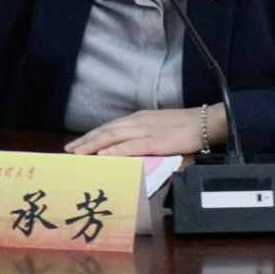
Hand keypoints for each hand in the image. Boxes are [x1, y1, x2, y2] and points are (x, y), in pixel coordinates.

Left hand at [64, 104, 226, 156]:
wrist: (204, 123)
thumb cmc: (184, 128)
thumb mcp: (159, 128)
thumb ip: (144, 137)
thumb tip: (130, 150)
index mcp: (139, 118)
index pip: (110, 126)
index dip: (92, 135)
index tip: (77, 143)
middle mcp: (139, 122)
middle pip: (106, 130)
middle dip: (86, 140)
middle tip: (69, 150)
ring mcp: (146, 131)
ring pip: (114, 136)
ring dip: (94, 145)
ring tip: (79, 153)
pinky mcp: (155, 142)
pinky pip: (131, 146)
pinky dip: (115, 150)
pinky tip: (104, 155)